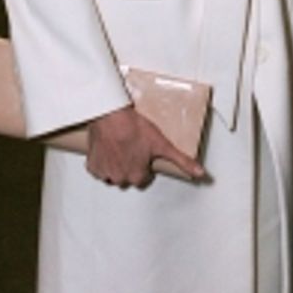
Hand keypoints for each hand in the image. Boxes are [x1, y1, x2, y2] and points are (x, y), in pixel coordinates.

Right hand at [85, 104, 205, 188]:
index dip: (144, 164)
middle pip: (127, 176)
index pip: (142, 177)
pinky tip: (107, 148)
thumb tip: (200, 174)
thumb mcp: (163, 144)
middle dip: (129, 165)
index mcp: (136, 176)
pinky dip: (101, 161)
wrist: (111, 114)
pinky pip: (97, 168)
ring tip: (120, 146)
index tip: (143, 152)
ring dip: (115, 164)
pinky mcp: (92, 165)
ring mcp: (104, 172)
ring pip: (112, 174)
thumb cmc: (135, 127)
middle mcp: (119, 178)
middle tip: (131, 147)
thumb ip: (182, 161)